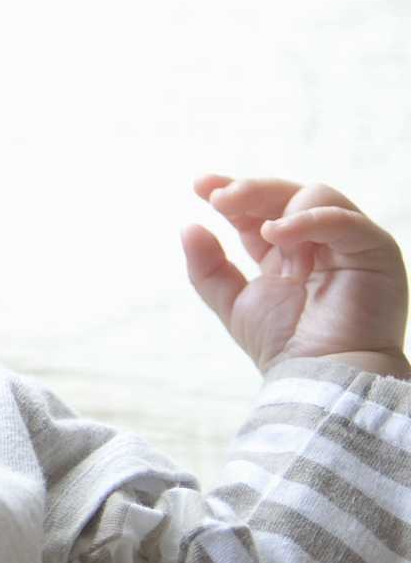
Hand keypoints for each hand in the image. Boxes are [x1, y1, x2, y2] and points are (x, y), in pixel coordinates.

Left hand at [182, 176, 408, 378]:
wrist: (322, 376)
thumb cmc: (284, 346)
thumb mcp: (232, 302)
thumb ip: (208, 267)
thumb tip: (188, 225)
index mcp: (285, 249)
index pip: (259, 207)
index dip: (232, 191)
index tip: (200, 186)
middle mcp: (318, 241)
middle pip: (285, 194)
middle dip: (250, 190)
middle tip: (219, 197)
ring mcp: (348, 242)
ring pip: (316, 196)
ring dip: (280, 209)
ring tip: (264, 234)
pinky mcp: (375, 250)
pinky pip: (343, 220)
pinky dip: (308, 220)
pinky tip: (278, 233)